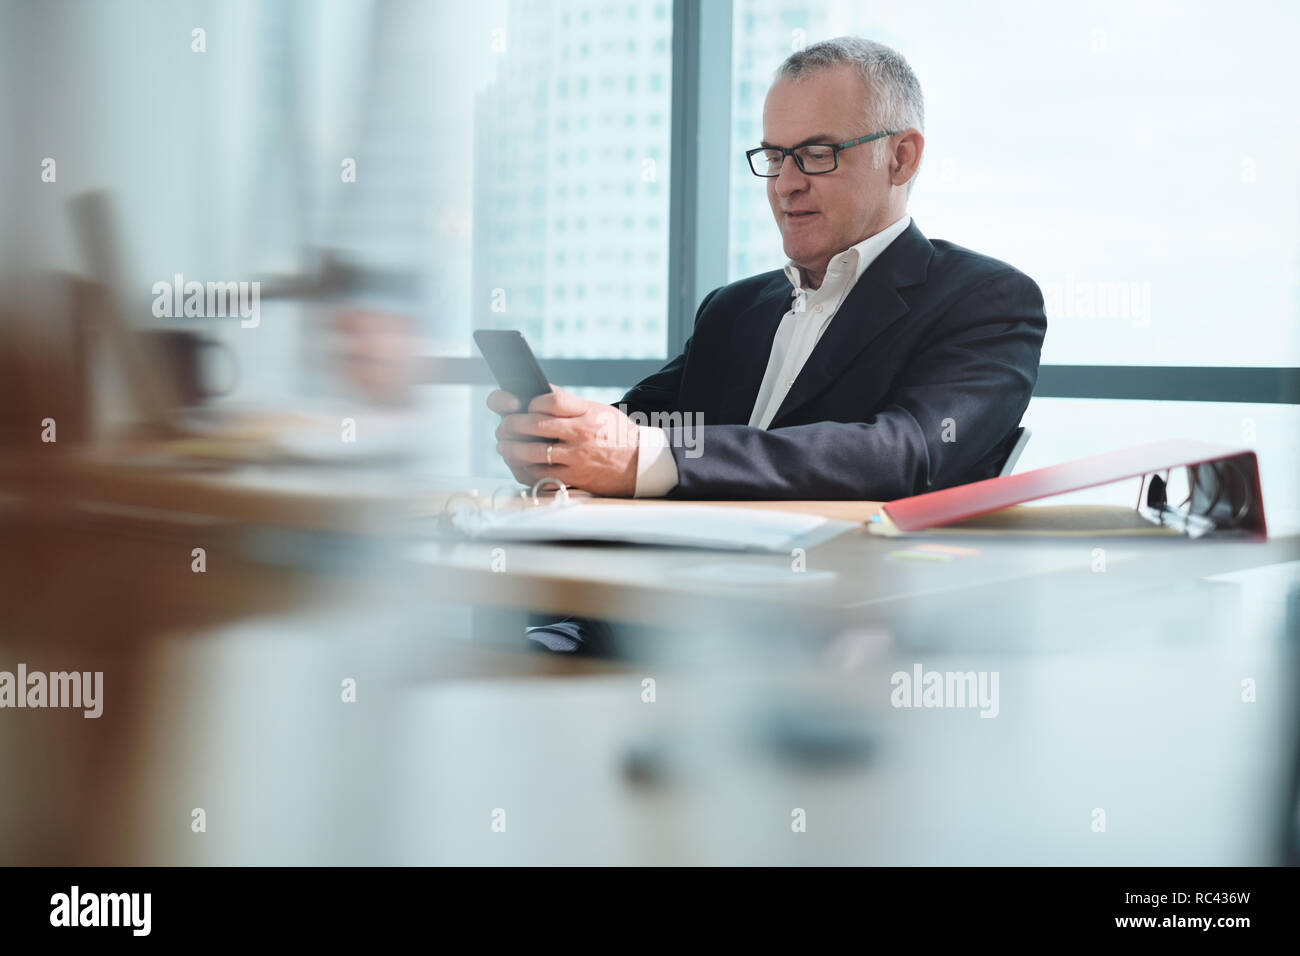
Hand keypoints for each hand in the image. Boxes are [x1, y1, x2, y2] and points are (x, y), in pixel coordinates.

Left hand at [487, 386, 639, 495]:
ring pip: (532, 454)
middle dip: (511, 425)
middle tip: (503, 427)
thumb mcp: (598, 410)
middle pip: (534, 426)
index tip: (525, 406)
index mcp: (586, 414)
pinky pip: (541, 476)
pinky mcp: (575, 479)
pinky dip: (524, 471)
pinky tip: (519, 465)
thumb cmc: (617, 434)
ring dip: (511, 450)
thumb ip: (569, 402)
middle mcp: (581, 435)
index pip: (550, 401)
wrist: (641, 464)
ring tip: (505, 447)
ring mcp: (577, 459)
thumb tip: (539, 392)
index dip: (531, 403)